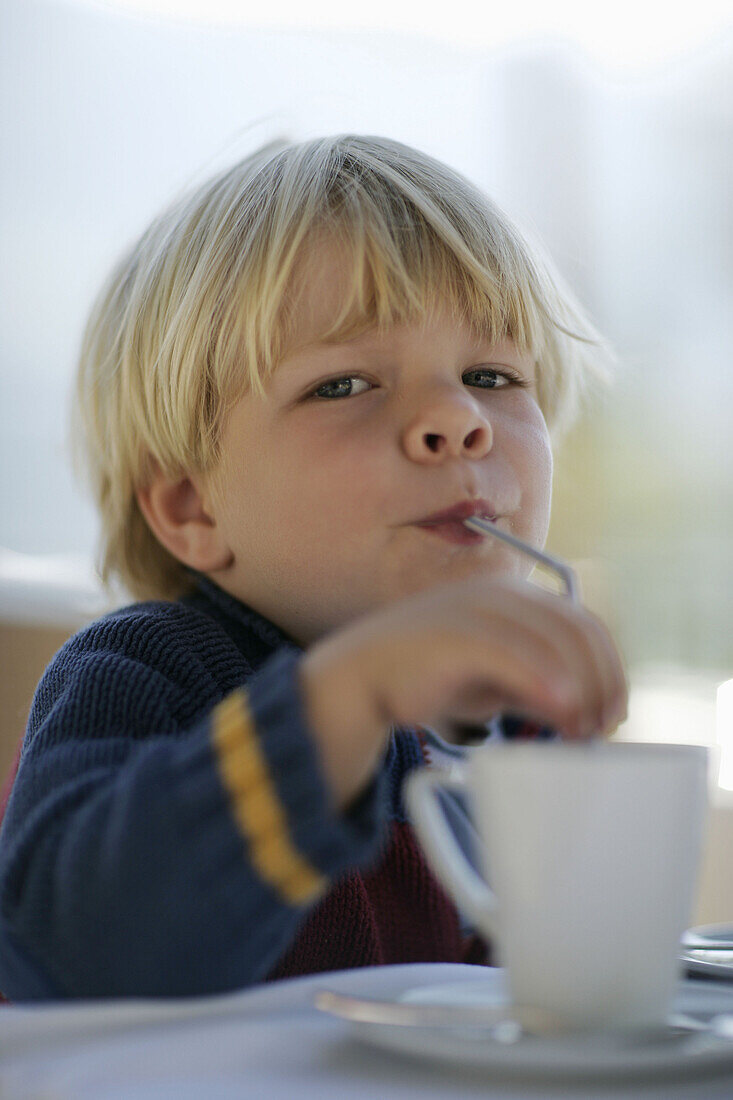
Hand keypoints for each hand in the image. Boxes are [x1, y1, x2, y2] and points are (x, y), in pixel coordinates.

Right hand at [299, 575, 627, 807]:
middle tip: (601, 728)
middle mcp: (502, 594)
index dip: (610, 668)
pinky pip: (516, 656)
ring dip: (580, 691)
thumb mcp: (497, 680)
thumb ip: (539, 683)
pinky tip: (561, 712)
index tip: (614, 711)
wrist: (362, 677)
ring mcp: (478, 610)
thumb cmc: (430, 677)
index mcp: (515, 597)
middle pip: (577, 632)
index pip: (584, 623)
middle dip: (601, 682)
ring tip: (580, 731)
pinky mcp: (458, 634)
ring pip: (555, 644)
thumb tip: (588, 709)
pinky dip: (546, 684)